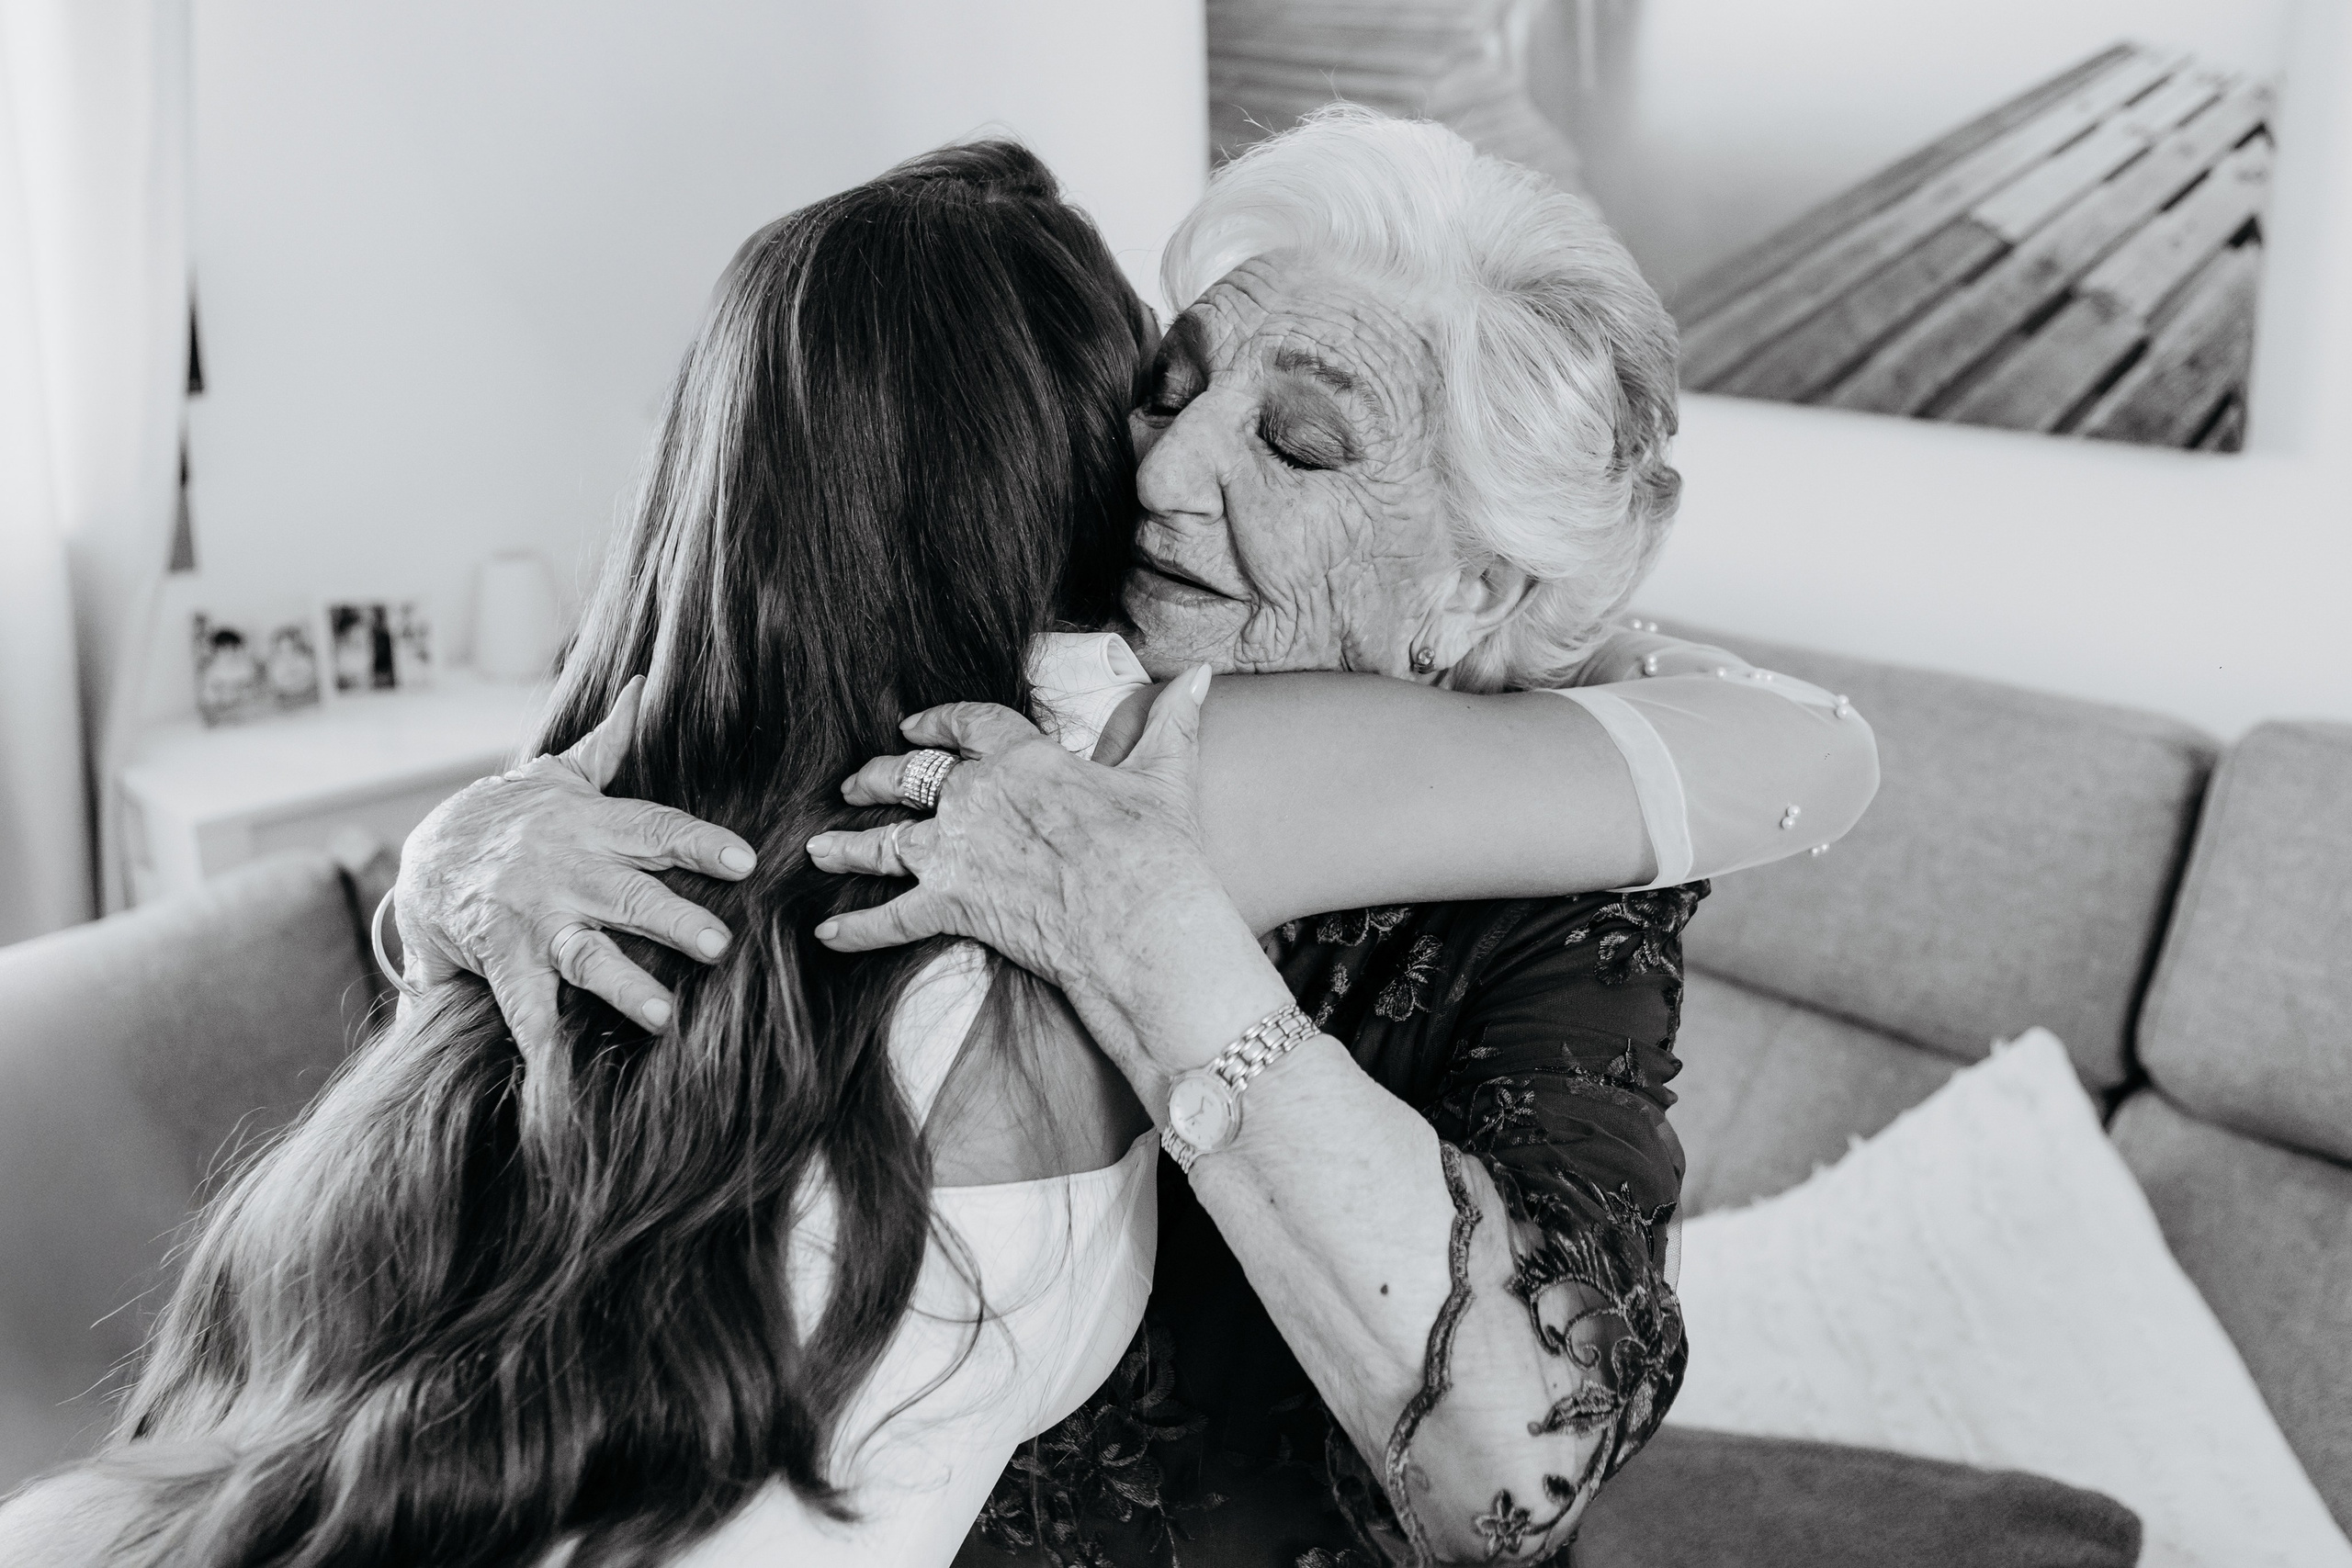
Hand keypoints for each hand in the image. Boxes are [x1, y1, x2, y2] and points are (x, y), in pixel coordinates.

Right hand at [393, 676, 759, 1054]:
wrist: (425, 854)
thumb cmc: (511, 817)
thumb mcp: (558, 775)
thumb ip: (611, 741)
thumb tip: (647, 685)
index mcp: (591, 824)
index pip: (656, 828)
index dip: (699, 843)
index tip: (744, 862)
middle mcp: (567, 870)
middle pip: (630, 893)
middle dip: (674, 919)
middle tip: (720, 945)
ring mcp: (532, 916)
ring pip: (584, 951)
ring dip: (623, 984)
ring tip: (663, 1016)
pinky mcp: (499, 955)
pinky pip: (522, 1000)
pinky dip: (540, 1038)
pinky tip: (560, 1073)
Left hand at [808, 666, 1288, 1099]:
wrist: (1140, 916)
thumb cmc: (1156, 847)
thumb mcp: (1165, 773)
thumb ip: (1170, 720)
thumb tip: (1200, 675)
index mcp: (1023, 758)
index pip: (967, 725)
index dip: (936, 722)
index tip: (912, 725)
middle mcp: (977, 798)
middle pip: (909, 779)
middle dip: (876, 780)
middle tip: (852, 784)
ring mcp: (957, 851)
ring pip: (883, 843)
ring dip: (846, 847)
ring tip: (817, 848)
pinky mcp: (953, 905)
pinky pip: (891, 919)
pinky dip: (855, 930)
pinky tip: (825, 933)